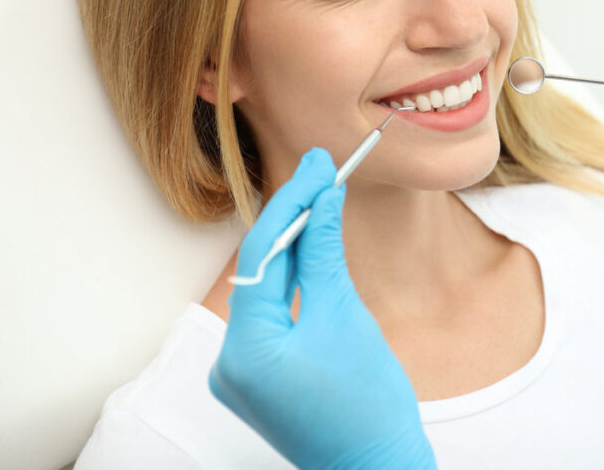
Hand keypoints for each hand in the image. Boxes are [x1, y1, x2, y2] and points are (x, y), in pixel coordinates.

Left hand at [208, 148, 435, 467]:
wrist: (375, 465)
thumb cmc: (369, 402)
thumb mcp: (347, 316)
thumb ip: (324, 251)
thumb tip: (323, 195)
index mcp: (246, 351)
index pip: (263, 255)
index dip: (292, 201)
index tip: (318, 164)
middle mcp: (228, 363)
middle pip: (260, 272)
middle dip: (292, 221)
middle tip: (322, 172)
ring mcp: (237, 374)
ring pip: (265, 293)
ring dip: (293, 250)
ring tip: (320, 200)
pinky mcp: (253, 378)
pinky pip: (269, 317)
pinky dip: (292, 285)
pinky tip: (311, 251)